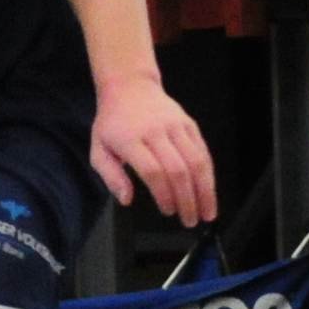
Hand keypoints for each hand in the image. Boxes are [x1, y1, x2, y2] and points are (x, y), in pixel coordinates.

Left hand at [90, 73, 217, 226]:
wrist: (130, 87)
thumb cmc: (113, 123)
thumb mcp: (98, 149)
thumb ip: (110, 176)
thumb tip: (126, 199)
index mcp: (130, 139)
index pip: (152, 171)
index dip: (164, 194)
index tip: (167, 211)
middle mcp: (155, 131)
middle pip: (178, 169)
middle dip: (187, 200)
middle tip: (189, 221)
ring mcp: (175, 126)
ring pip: (196, 161)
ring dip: (205, 190)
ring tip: (207, 212)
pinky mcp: (189, 124)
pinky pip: (203, 151)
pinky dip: (208, 174)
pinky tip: (209, 191)